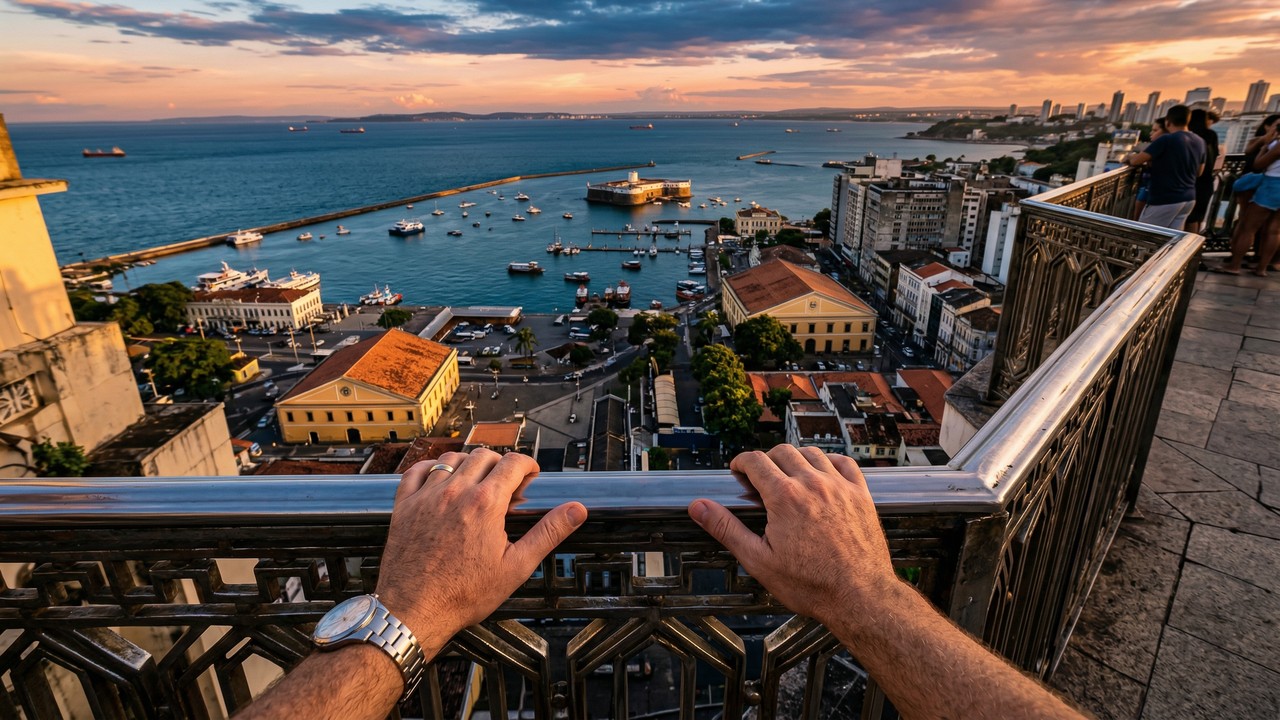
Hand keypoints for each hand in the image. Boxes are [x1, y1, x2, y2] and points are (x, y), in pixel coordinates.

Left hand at [376, 450, 586, 648]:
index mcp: (486, 504)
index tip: (530, 476)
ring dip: (469, 464)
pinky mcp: (405, 506)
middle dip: (500, 464)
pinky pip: (417, 471)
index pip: (512, 463)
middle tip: (506, 486)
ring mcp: (427, 497)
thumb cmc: (464, 594)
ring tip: (477, 483)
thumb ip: (548, 532)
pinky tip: (440, 480)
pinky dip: (432, 468)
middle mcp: (456, 492)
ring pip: (451, 459)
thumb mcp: (516, 566)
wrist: (415, 611)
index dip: (527, 465)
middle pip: (483, 456)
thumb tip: (577, 510)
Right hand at [688, 445, 896, 626]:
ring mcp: (839, 487)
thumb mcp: (759, 560)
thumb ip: (726, 528)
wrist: (859, 596)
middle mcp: (812, 484)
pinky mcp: (860, 494)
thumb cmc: (810, 584)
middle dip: (766, 460)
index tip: (738, 471)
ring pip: (812, 453)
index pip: (755, 460)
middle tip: (760, 478)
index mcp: (784, 497)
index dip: (741, 462)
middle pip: (783, 451)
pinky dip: (829, 462)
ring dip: (795, 459)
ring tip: (788, 476)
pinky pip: (844, 463)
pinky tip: (822, 474)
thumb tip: (698, 507)